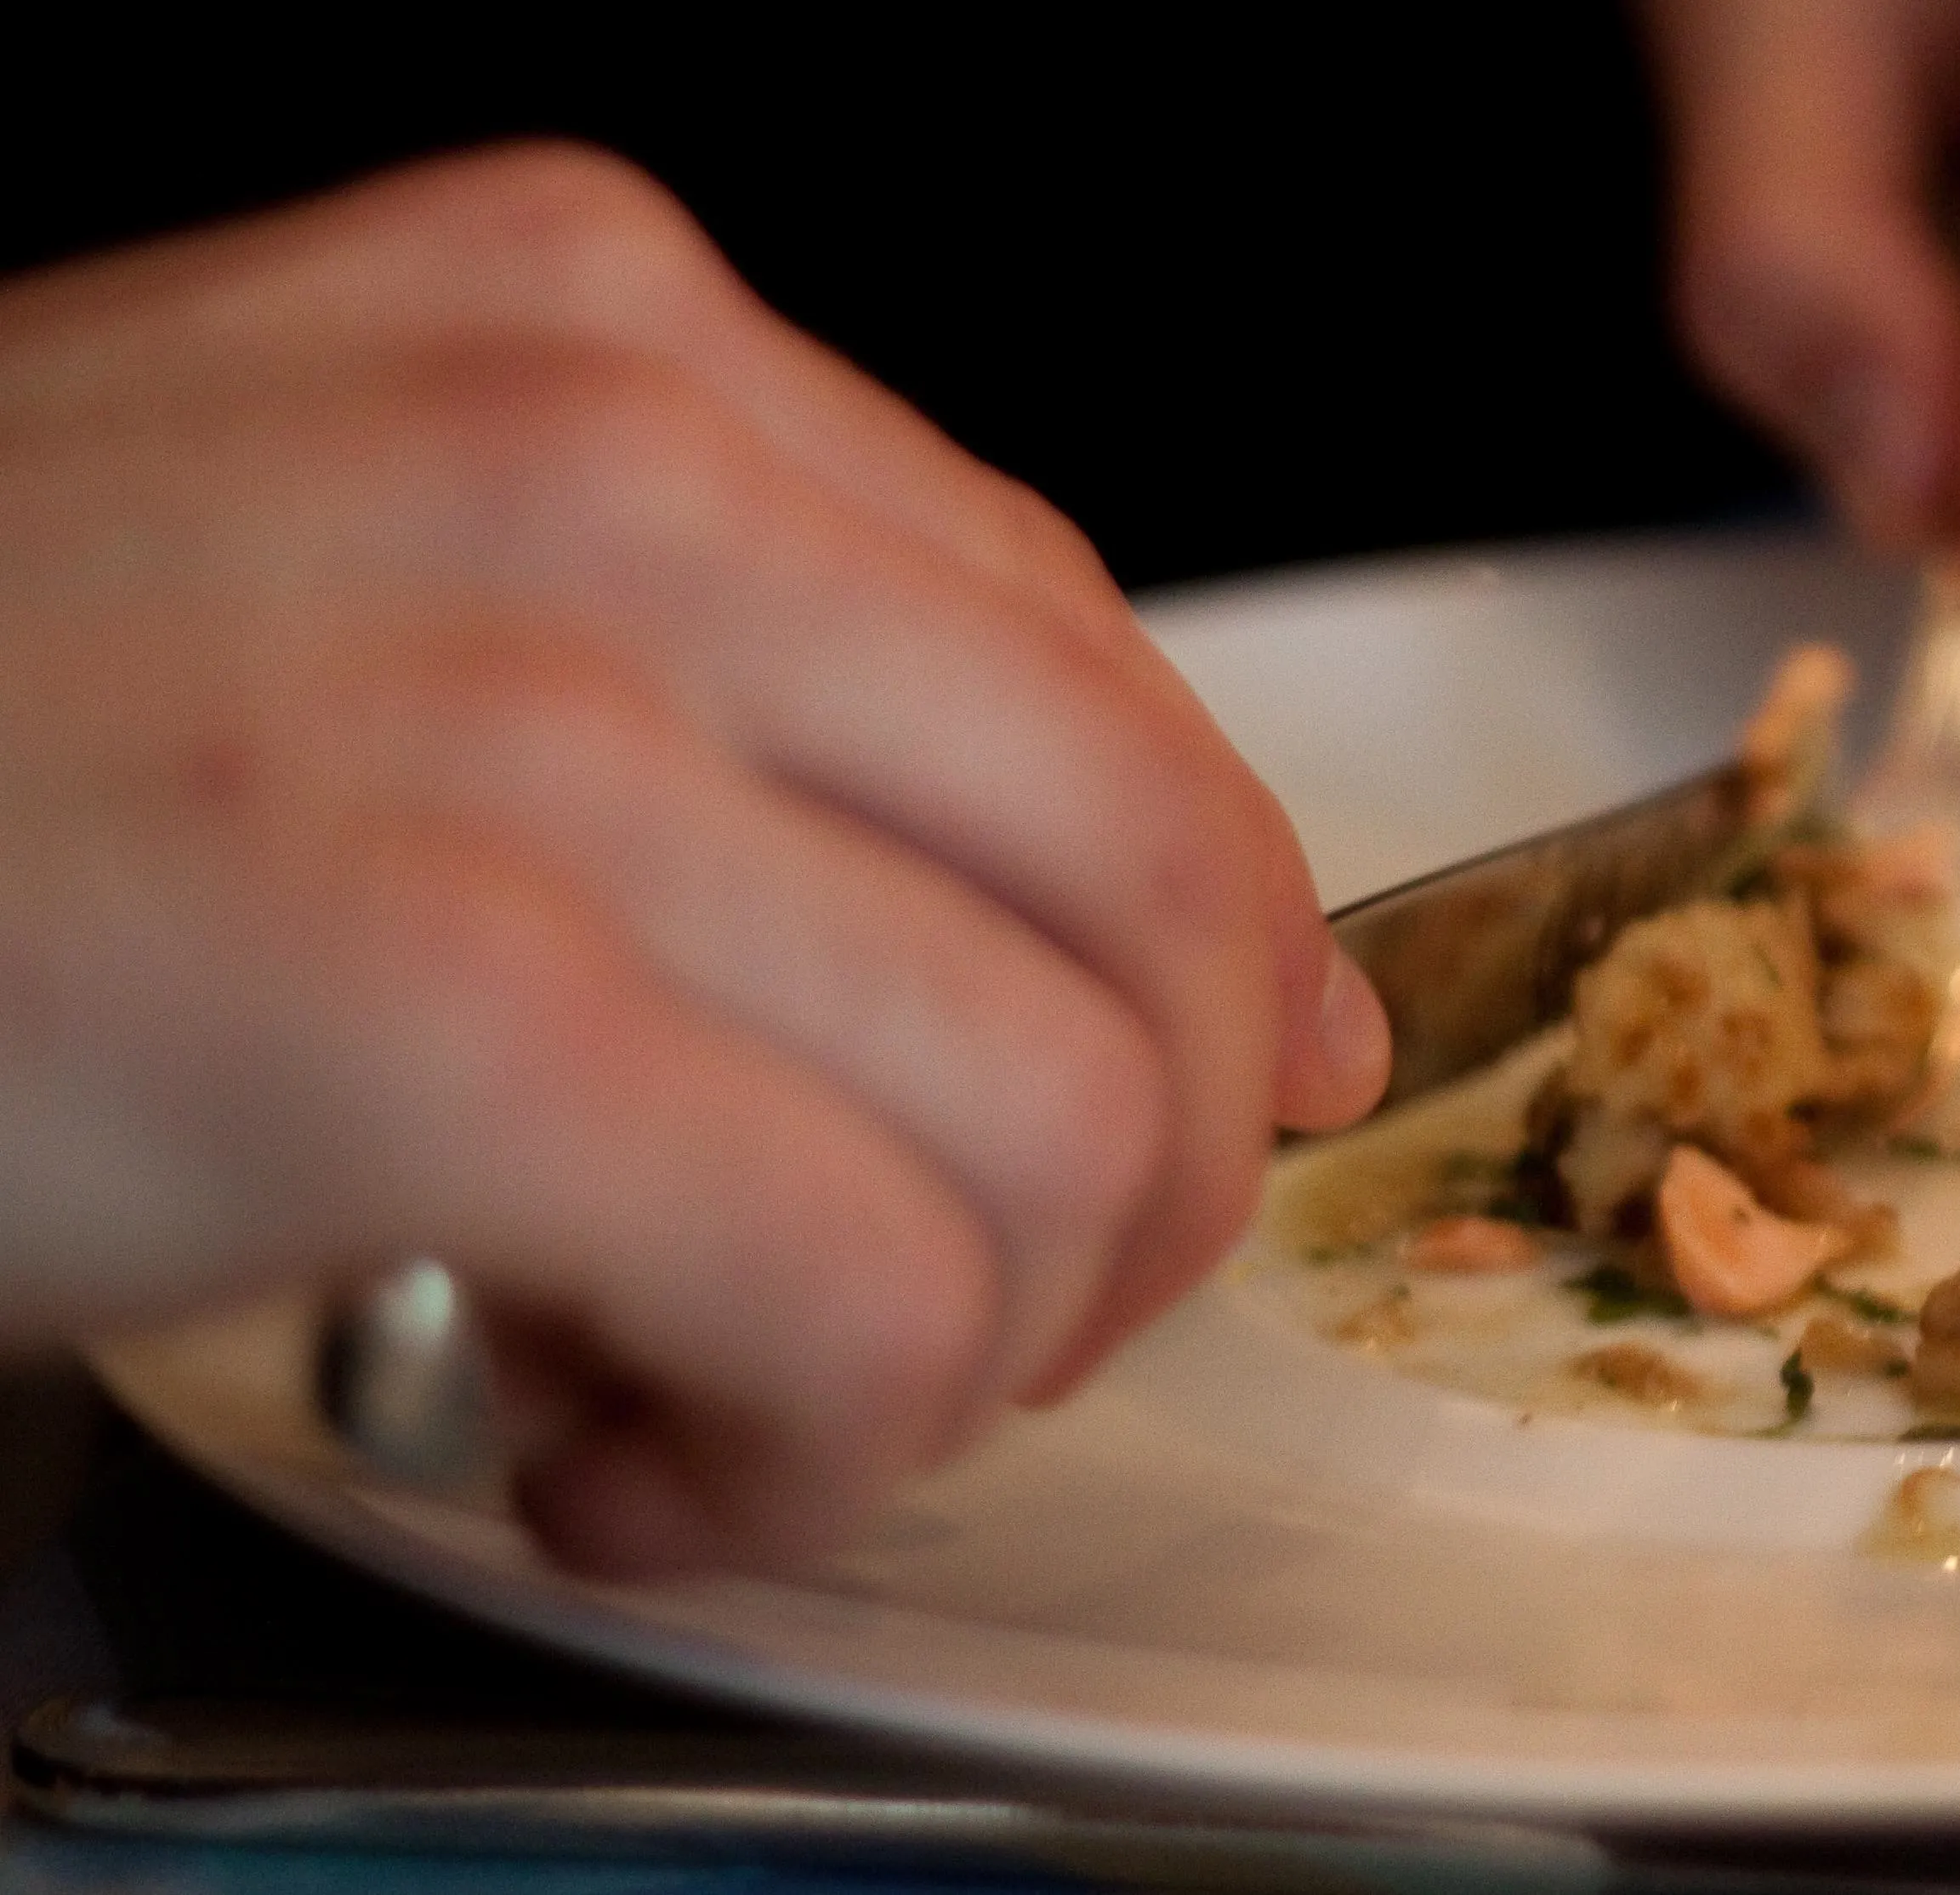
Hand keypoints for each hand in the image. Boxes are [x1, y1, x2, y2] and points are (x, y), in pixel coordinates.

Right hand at [0, 145, 1386, 1577]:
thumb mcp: (370, 594)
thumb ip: (765, 706)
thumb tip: (1222, 959)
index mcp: (595, 330)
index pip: (1101, 666)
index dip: (1190, 955)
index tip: (1157, 1121)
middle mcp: (599, 461)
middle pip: (1160, 882)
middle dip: (1125, 1187)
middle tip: (944, 1317)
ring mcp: (527, 710)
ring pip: (1069, 1120)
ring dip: (947, 1351)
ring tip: (723, 1400)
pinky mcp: (433, 995)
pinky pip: (877, 1295)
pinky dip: (803, 1451)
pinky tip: (621, 1457)